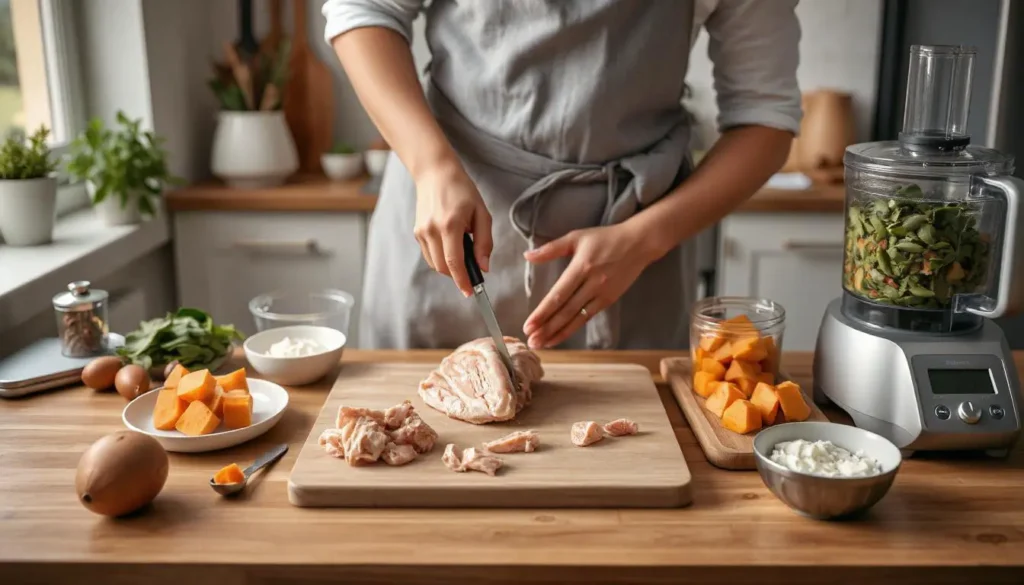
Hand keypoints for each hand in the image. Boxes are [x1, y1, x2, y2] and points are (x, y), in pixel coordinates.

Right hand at [413, 162, 492, 295]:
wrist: (435, 173)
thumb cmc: (462, 190)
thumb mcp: (481, 213)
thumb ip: (484, 242)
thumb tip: (483, 267)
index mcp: (449, 225)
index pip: (454, 263)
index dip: (463, 281)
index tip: (471, 293)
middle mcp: (431, 230)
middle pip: (443, 268)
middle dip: (458, 276)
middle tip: (473, 272)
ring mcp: (421, 232)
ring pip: (435, 264)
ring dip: (450, 267)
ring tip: (463, 252)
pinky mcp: (417, 232)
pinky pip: (430, 255)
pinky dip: (441, 258)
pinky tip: (451, 246)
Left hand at [522, 222, 660, 348]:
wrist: (639, 243)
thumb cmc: (605, 238)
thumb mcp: (577, 237)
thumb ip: (551, 248)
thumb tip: (528, 256)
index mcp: (581, 267)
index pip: (558, 295)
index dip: (542, 312)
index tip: (528, 325)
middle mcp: (592, 283)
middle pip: (566, 311)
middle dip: (547, 328)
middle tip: (531, 342)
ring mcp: (602, 294)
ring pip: (577, 318)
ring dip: (558, 333)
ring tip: (542, 344)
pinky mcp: (609, 300)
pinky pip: (587, 317)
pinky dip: (573, 328)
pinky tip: (560, 335)